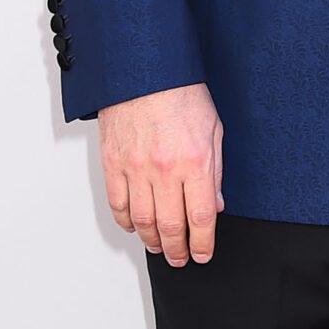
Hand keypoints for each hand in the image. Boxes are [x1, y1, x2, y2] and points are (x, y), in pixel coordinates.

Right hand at [99, 83, 224, 263]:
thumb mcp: (213, 131)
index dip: (202, 243)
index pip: (200, 218)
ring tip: (159, 247)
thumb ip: (215, 172)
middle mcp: (165, 170)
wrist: (144, 70)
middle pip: (170, 226)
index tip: (203, 254)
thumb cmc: (181, 93)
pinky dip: (126, 221)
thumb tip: (216, 205)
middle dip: (177, 250)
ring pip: (142, 220)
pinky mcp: (112, 163)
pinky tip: (134, 226)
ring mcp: (135, 168)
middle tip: (180, 259)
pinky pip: (117, 203)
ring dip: (152, 240)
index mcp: (195, 163)